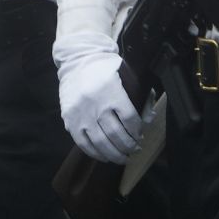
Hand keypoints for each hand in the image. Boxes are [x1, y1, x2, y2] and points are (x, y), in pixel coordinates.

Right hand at [55, 34, 142, 163]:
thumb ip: (139, 94)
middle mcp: (96, 104)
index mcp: (112, 91)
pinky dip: (96, 153)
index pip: (129, 118)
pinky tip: (105, 156)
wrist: (77, 61)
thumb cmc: (104, 68)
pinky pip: (83, 143)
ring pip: (101, 143)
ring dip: (114, 154)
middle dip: (128, 146)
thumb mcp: (125, 74)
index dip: (137, 130)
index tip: (140, 135)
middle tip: (135, 149)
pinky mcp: (70, 121)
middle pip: (117, 134)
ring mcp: (82, 114)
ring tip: (123, 157)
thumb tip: (148, 119)